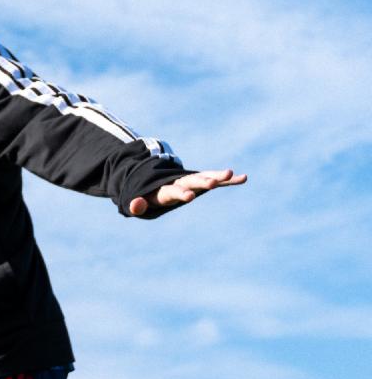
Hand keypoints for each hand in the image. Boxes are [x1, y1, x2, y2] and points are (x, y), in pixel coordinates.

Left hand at [129, 167, 246, 216]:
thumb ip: (137, 205)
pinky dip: (228, 180)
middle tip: (213, 183)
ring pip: (205, 177)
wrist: (154, 178)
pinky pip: (216, 180)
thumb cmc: (147, 195)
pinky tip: (243, 178)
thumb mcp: (140, 202)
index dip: (180, 193)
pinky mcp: (200, 181)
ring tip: (232, 173)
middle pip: (191, 181)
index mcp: (165, 189)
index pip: (172, 191)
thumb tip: (134, 205)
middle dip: (202, 182)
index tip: (189, 196)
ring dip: (217, 176)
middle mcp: (180, 182)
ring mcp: (191, 180)